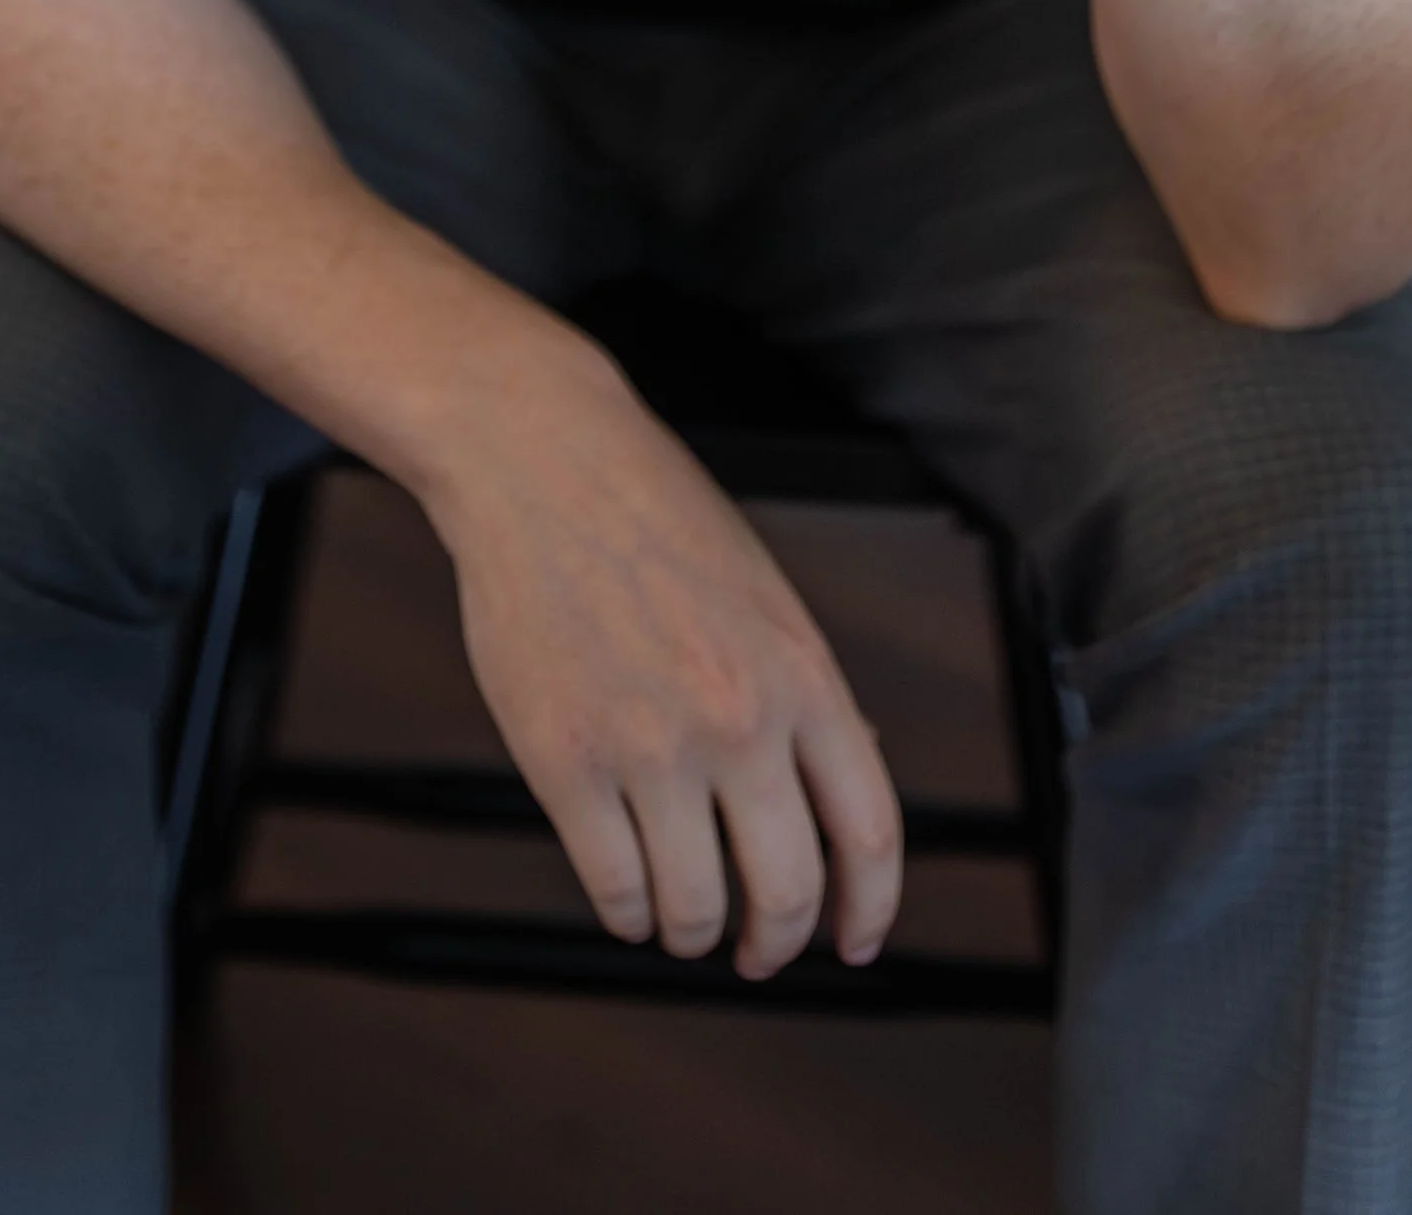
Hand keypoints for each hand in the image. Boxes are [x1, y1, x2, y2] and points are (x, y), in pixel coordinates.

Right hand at [424, 343, 902, 978]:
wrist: (541, 460)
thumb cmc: (653, 519)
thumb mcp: (764, 596)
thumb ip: (803, 694)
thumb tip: (842, 791)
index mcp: (803, 672)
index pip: (870, 833)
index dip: (870, 910)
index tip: (854, 942)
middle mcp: (740, 718)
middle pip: (787, 893)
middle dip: (776, 942)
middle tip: (759, 951)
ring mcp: (650, 745)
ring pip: (693, 910)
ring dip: (691, 932)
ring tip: (682, 916)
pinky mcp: (565, 762)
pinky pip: (613, 889)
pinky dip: (625, 912)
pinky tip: (626, 891)